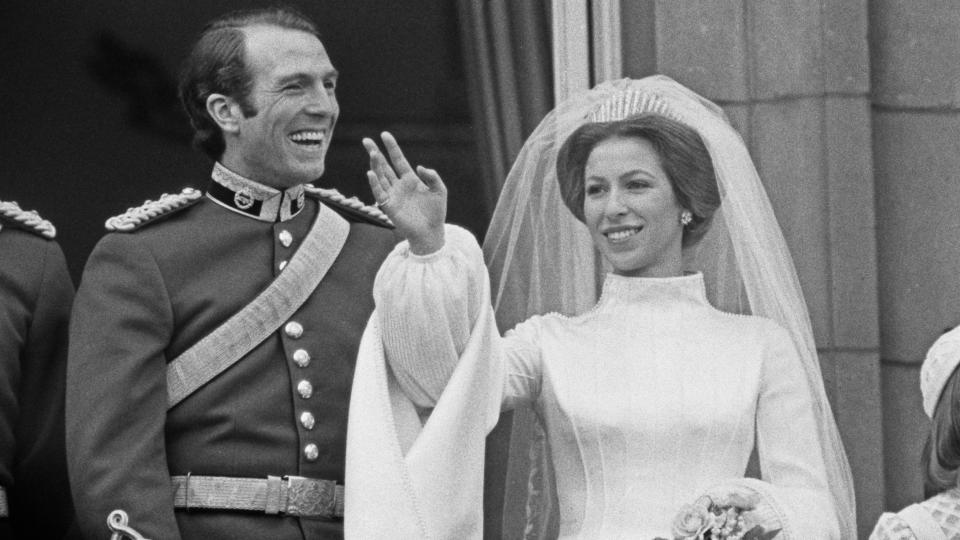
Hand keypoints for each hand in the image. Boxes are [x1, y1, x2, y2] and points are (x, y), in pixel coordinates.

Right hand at [363, 131, 446, 253]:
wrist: (430, 232)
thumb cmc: (436, 212)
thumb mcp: (439, 190)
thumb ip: (432, 177)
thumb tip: (419, 167)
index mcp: (410, 179)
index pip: (398, 159)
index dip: (392, 147)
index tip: (385, 134)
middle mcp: (398, 185)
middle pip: (384, 165)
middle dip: (375, 153)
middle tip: (366, 140)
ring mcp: (392, 195)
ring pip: (380, 176)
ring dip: (375, 165)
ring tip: (372, 153)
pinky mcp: (388, 206)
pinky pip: (379, 192)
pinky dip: (374, 183)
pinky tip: (371, 173)